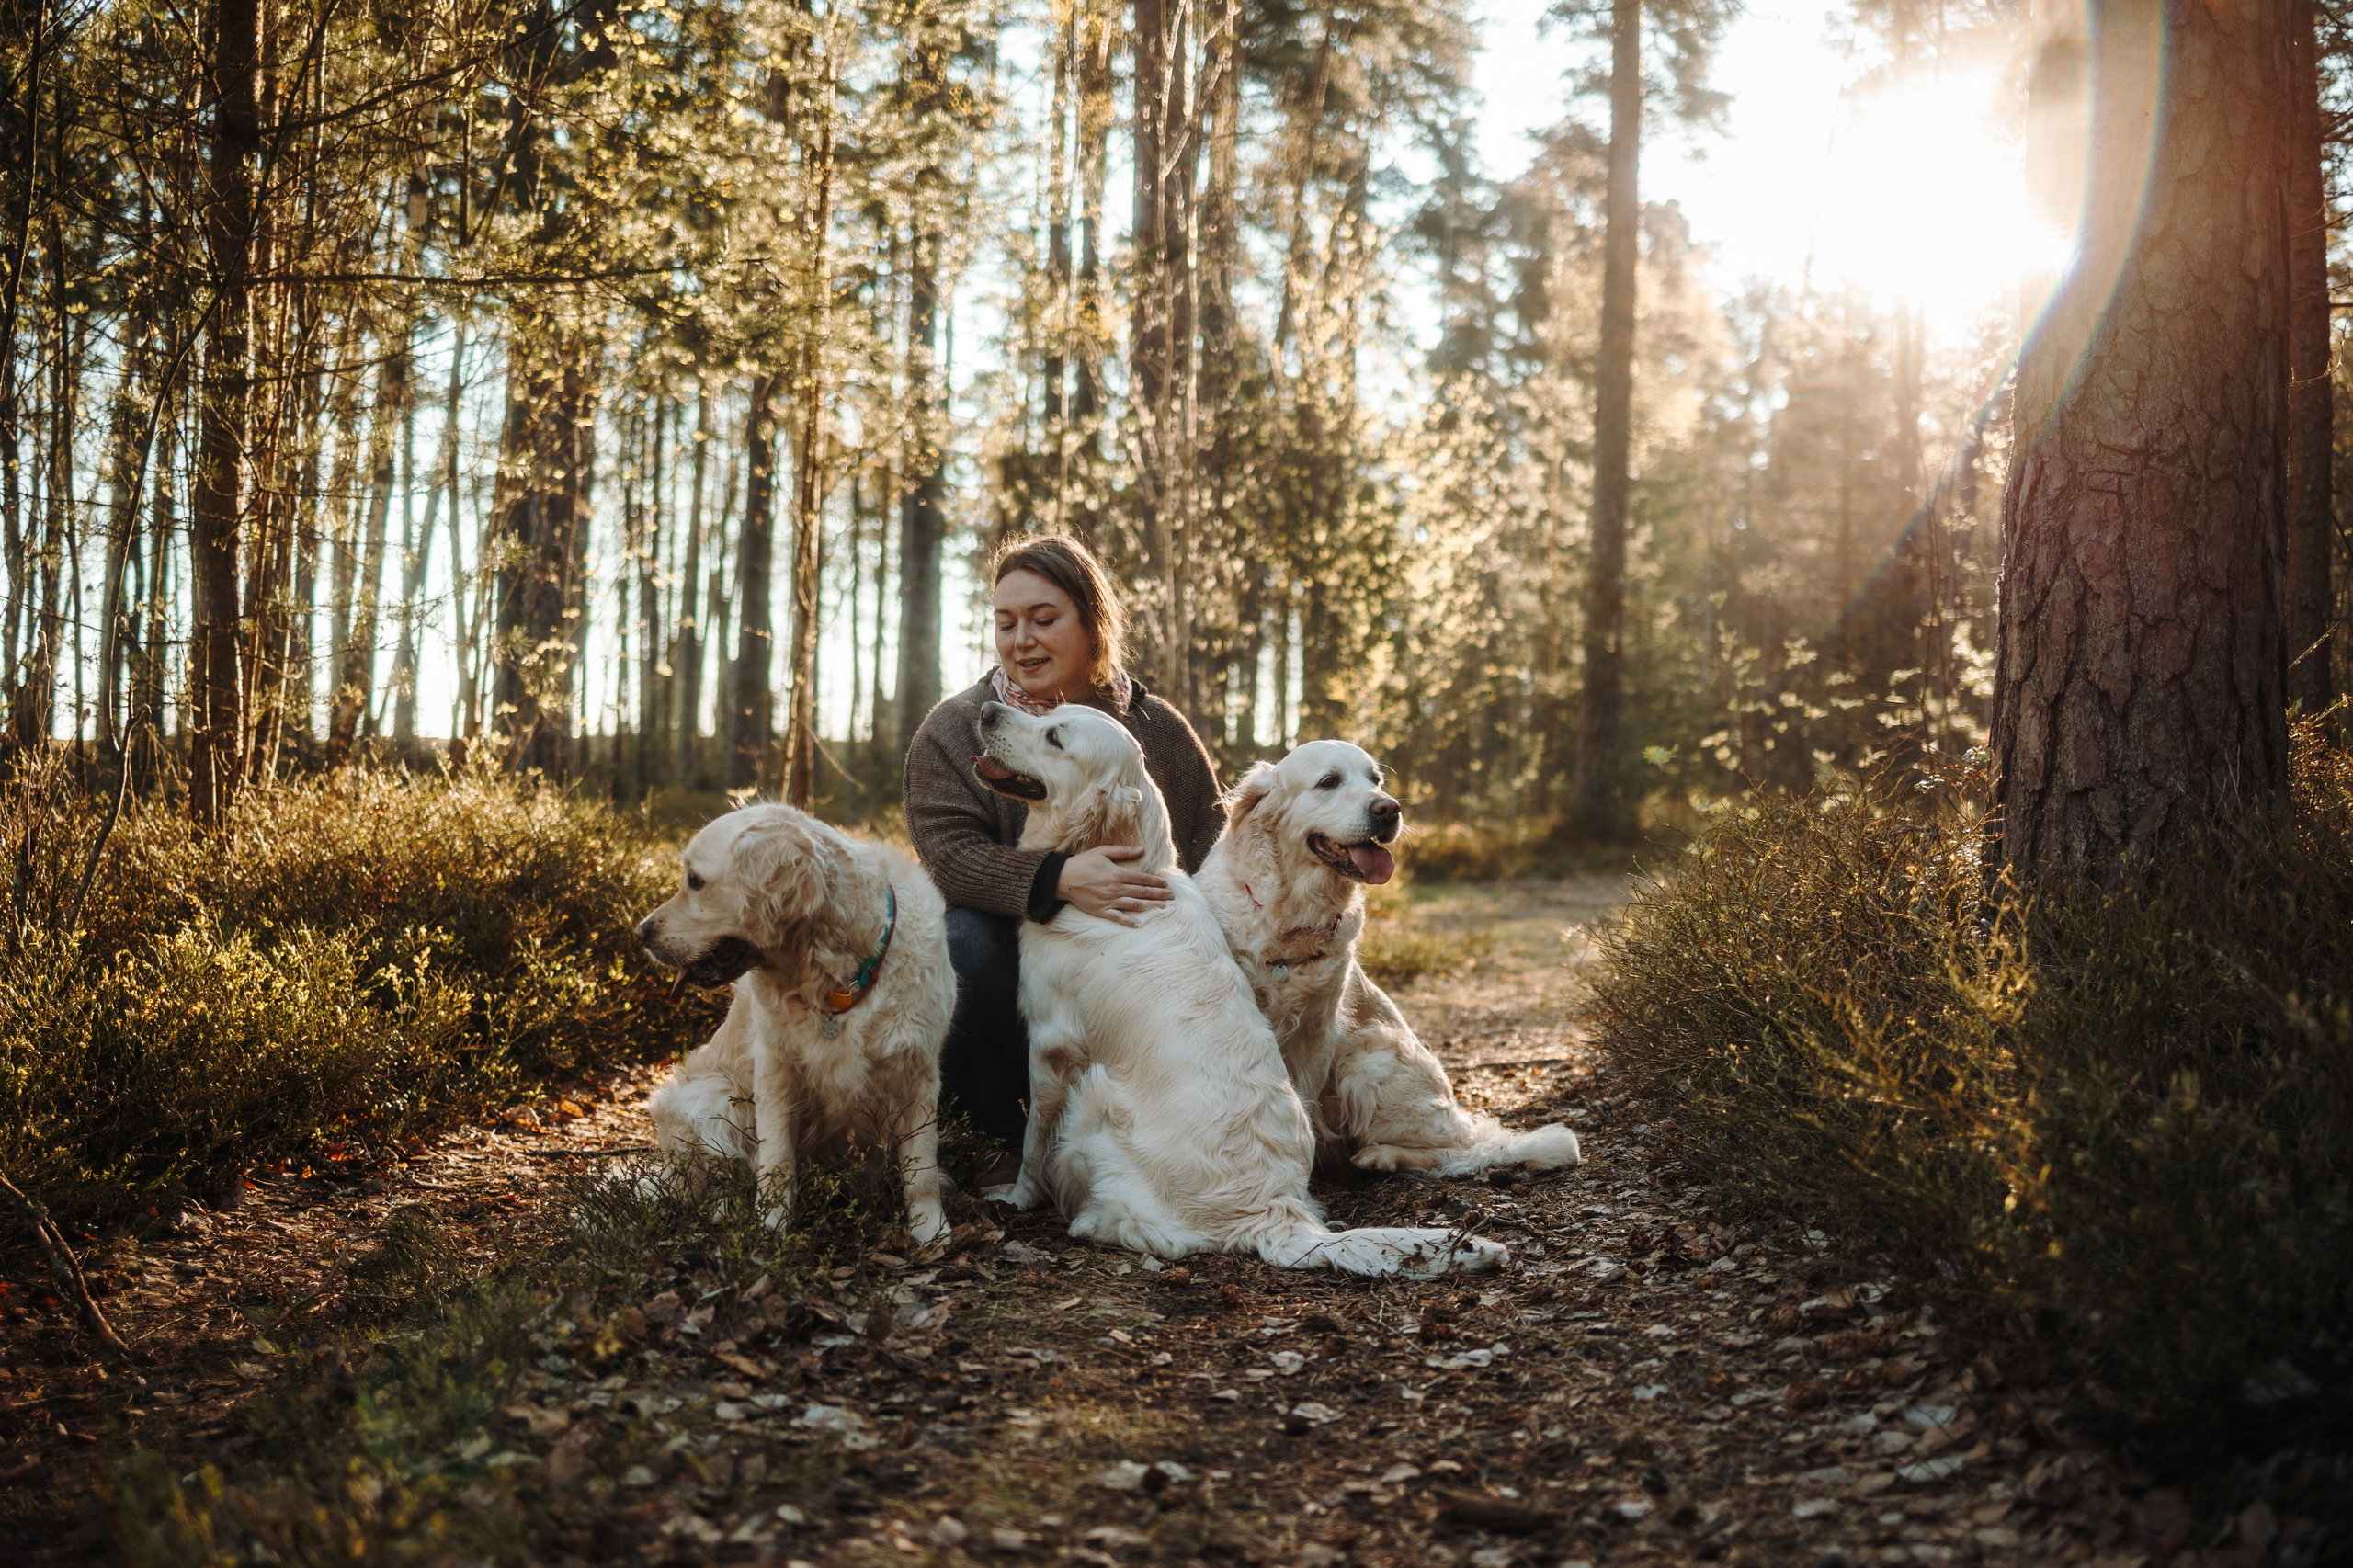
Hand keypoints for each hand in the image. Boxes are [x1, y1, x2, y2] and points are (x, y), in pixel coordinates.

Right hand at [1056, 845, 1170, 926]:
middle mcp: (1116, 888)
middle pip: (1142, 892)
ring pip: (1134, 905)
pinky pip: (1117, 917)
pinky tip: (1138, 924)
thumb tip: (1141, 848)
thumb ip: (1123, 851)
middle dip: (1158, 894)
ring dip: (1150, 906)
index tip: (1166, 885)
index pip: (1142, 879)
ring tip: (1163, 908)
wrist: (1063, 878)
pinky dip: (1128, 921)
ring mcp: (1109, 900)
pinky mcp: (1101, 910)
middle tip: (1171, 897)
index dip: (1155, 882)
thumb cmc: (1083, 863)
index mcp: (1117, 873)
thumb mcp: (1103, 852)